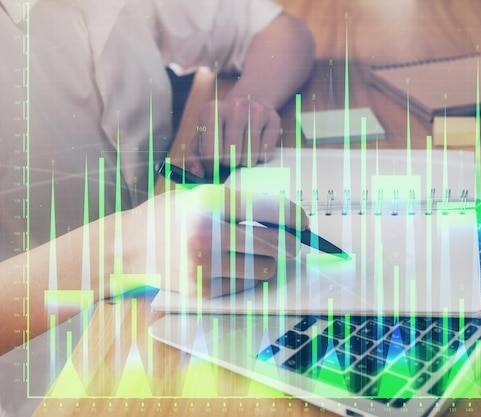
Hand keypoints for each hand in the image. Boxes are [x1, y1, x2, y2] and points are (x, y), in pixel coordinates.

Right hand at [124, 186, 307, 297]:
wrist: (126, 246)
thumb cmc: (169, 216)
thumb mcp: (200, 196)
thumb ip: (238, 205)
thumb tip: (284, 218)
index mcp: (212, 201)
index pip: (272, 209)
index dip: (294, 216)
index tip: (302, 222)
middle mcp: (208, 232)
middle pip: (274, 242)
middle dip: (290, 243)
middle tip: (293, 243)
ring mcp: (204, 265)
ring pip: (265, 268)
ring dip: (270, 262)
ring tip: (260, 256)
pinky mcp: (201, 290)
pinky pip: (244, 286)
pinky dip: (248, 278)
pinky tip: (235, 268)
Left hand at [191, 95, 280, 173]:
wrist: (247, 101)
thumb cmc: (220, 126)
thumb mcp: (201, 137)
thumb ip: (194, 158)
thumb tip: (197, 174)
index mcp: (210, 111)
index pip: (210, 154)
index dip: (211, 167)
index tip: (213, 166)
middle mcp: (234, 107)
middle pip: (231, 157)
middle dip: (230, 164)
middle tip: (229, 156)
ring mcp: (256, 111)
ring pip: (250, 156)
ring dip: (245, 161)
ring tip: (242, 150)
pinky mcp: (273, 118)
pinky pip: (266, 153)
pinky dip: (260, 157)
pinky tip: (256, 145)